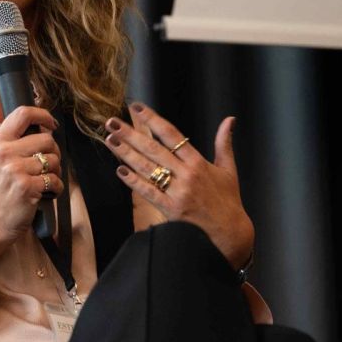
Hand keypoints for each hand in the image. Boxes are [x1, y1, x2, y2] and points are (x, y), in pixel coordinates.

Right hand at [0, 105, 62, 270]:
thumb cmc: (4, 189)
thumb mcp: (2, 159)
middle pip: (47, 139)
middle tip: (45, 167)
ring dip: (55, 173)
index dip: (43, 115)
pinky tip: (44, 193)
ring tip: (42, 181)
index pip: (23, 113)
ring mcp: (15, 169)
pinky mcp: (26, 187)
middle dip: (54, 154)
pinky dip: (55, 189)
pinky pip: (56, 180)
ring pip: (54, 160)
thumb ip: (19, 141)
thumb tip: (47, 126)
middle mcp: (4, 152)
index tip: (52, 125)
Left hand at [105, 103, 253, 269]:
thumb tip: (230, 120)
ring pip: (147, 168)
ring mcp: (178, 192)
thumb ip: (224, 143)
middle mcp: (187, 175)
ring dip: (126, 153)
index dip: (153, 120)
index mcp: (198, 163)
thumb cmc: (228, 201)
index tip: (137, 108)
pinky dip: (134, 182)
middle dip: (131, 134)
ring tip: (111, 140)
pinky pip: (149, 193)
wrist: (230, 233)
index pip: (172, 135)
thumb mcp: (229, 170)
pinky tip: (120, 171)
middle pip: (154, 149)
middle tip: (112, 122)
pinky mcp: (171, 209)